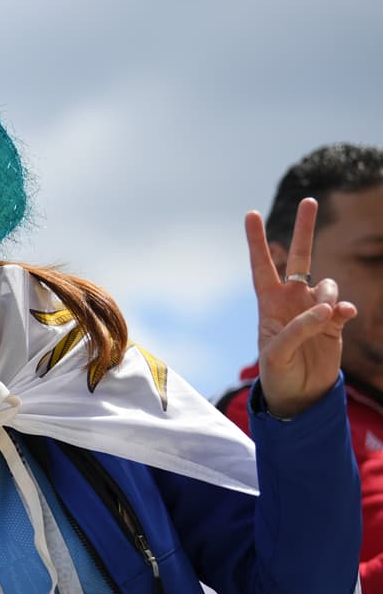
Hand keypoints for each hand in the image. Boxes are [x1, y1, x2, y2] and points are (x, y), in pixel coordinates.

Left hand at [246, 198, 356, 416]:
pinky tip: (341, 316)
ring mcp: (315, 308)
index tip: (250, 214)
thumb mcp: (277, 354)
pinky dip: (343, 308)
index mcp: (268, 303)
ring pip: (327, 284)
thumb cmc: (277, 373)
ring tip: (323, 317)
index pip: (262, 266)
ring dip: (327, 294)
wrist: (300, 393)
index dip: (256, 242)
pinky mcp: (335, 322)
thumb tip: (325, 307)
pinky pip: (343, 305)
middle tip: (309, 201)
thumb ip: (298, 329)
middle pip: (300, 258)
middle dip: (304, 229)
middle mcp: (292, 300)